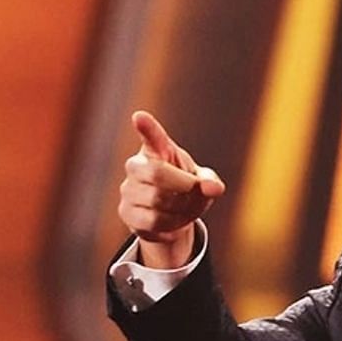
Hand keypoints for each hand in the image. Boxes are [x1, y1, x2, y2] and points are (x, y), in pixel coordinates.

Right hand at [117, 110, 225, 267]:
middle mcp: (136, 166)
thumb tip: (215, 188)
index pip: (150, 135)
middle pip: (157, 173)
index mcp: (156, 149)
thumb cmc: (185, 189)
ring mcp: (128, 190)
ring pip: (156, 200)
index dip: (146, 127)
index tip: (140, 117)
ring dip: (180, 207)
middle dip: (182, 185)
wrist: (170, 217)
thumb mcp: (202, 182)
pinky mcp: (127, 213)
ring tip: (187, 207)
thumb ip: (209, 181)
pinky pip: (152, 220)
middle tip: (194, 189)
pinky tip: (175, 219)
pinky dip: (171, 223)